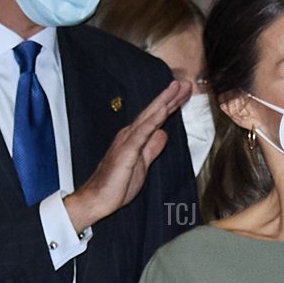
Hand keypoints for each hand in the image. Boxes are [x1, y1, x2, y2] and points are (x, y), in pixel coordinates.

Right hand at [64, 79, 191, 233]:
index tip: (184, 94)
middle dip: (170, 97)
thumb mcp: (142, 165)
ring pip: (149, 117)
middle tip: (186, 84)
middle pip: (154, 112)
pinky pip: (142, 132)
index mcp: (135, 138)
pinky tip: (162, 110)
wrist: (97, 198)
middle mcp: (131, 134)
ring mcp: (128, 140)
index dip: (171, 106)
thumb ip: (152, 149)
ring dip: (164, 101)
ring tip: (176, 88)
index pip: (156, 119)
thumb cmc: (117, 185)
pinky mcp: (127, 150)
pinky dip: (153, 120)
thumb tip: (162, 134)